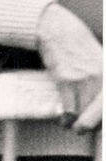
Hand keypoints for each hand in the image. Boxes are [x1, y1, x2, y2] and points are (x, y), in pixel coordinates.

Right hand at [37, 3, 102, 130]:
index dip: (103, 119)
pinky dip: (67, 119)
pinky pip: (70, 111)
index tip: (100, 127)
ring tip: (76, 126)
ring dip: (80, 125)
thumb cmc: (78, 46)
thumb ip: (101, 82)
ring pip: (87, 115)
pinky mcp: (67, 82)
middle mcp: (102, 78)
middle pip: (101, 113)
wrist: (58, 31)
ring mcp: (85, 80)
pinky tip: (65, 120)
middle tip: (87, 129)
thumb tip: (98, 104)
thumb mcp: (99, 63)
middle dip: (93, 125)